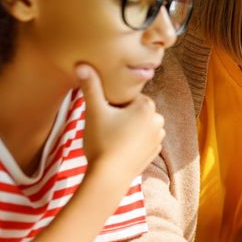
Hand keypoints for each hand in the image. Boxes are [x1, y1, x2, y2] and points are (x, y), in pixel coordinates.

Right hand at [77, 63, 163, 178]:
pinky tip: (119, 150)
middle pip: (133, 111)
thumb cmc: (102, 142)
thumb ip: (90, 87)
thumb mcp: (94, 112)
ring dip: (126, 130)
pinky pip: (141, 141)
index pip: (127, 98)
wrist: (109, 178)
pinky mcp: (154, 152)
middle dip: (120, 117)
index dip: (112, 107)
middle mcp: (159, 120)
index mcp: (147, 107)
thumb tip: (82, 64)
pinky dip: (131, 143)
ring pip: (137, 126)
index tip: (104, 118)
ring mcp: (159, 138)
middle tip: (106, 130)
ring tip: (111, 141)